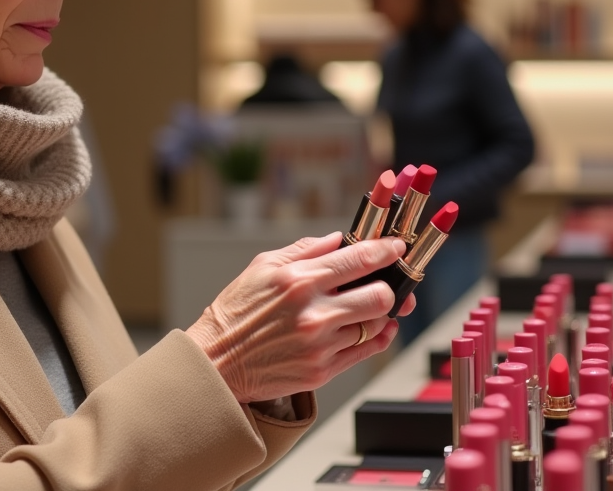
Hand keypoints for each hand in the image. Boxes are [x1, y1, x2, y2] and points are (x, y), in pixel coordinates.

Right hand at [185, 232, 414, 403]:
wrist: (216, 361)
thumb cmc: (235, 312)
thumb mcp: (262, 266)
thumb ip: (304, 250)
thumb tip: (337, 239)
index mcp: (298, 280)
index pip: (358, 260)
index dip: (386, 250)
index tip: (396, 248)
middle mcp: (313, 313)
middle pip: (380, 296)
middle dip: (389, 286)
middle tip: (386, 281)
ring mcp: (320, 345)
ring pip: (376, 324)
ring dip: (379, 313)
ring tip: (369, 305)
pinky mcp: (322, 371)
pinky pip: (366, 351)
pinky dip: (376, 337)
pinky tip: (373, 327)